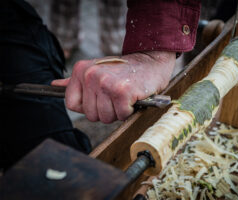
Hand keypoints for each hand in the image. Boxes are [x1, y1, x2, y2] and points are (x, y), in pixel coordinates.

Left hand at [52, 51, 175, 122]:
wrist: (150, 62)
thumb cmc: (124, 71)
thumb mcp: (97, 71)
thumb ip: (76, 81)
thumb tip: (54, 85)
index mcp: (81, 70)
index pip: (71, 104)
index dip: (88, 107)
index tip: (100, 99)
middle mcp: (90, 75)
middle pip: (90, 115)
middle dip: (106, 110)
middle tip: (117, 96)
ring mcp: (105, 82)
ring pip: (105, 117)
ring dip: (118, 111)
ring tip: (124, 96)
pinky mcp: (121, 91)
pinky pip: (121, 115)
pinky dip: (129, 110)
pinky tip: (133, 97)